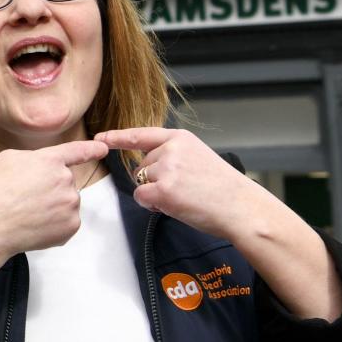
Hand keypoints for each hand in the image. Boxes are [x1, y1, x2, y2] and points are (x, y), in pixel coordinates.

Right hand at [0, 139, 109, 257]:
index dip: (91, 149)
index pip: (77, 151)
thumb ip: (32, 157)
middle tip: (26, 198)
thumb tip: (41, 165)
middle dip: (50, 187)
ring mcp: (71, 205)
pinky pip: (66, 221)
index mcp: (50, 161)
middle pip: (65, 181)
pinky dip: (54, 224)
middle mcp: (66, 181)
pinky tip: (35, 225)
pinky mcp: (71, 226)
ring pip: (66, 202)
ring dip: (53, 206)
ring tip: (28, 213)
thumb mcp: (6, 159)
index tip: (103, 149)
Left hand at [94, 126, 269, 239]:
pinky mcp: (163, 191)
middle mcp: (171, 150)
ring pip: (141, 182)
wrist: (241, 207)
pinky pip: (141, 197)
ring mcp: (166, 169)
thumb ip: (173, 155)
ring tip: (183, 197)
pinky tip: (173, 206)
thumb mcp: (198, 157)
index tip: (100, 138)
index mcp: (180, 138)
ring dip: (154, 193)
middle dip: (153, 181)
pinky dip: (151, 205)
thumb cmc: (222, 187)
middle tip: (183, 189)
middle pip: (141, 166)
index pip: (142, 135)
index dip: (118, 137)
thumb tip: (146, 165)